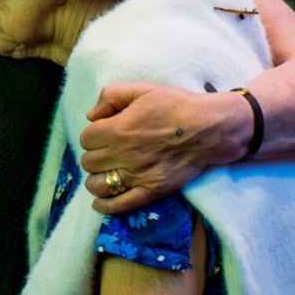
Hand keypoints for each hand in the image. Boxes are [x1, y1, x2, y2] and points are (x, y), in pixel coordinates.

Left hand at [78, 84, 243, 213]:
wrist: (208, 128)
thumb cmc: (175, 105)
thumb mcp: (142, 89)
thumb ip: (110, 96)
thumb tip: (91, 115)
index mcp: (118, 129)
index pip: (86, 139)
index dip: (94, 134)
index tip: (105, 132)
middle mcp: (123, 155)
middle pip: (89, 162)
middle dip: (96, 154)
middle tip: (109, 150)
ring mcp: (136, 176)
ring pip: (97, 185)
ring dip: (97, 178)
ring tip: (107, 172)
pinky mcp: (151, 191)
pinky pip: (119, 205)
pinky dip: (104, 205)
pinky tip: (100, 202)